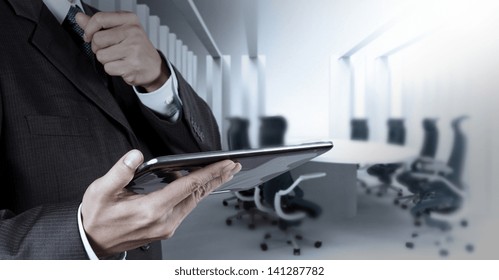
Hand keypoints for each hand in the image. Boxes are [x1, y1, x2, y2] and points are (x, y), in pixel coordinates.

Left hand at [75, 12, 168, 91]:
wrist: (154, 66)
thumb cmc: (137, 47)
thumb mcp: (121, 30)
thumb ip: (99, 24)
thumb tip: (79, 17)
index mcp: (130, 20)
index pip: (99, 18)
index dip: (89, 29)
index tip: (88, 36)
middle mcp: (133, 32)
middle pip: (97, 39)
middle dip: (98, 48)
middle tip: (110, 50)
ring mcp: (134, 50)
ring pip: (101, 56)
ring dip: (106, 60)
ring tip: (118, 58)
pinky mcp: (132, 66)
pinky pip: (108, 68)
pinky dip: (112, 69)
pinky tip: (122, 66)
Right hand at [81, 150, 240, 257]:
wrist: (93, 242)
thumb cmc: (97, 218)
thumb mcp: (101, 191)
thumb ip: (119, 172)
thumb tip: (135, 156)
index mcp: (151, 209)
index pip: (188, 186)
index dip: (209, 172)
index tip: (224, 163)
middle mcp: (164, 220)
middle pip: (198, 194)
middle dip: (217, 178)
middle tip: (233, 166)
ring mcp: (166, 226)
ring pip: (194, 202)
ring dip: (209, 185)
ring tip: (222, 172)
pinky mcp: (166, 228)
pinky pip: (186, 207)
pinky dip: (195, 193)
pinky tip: (197, 184)